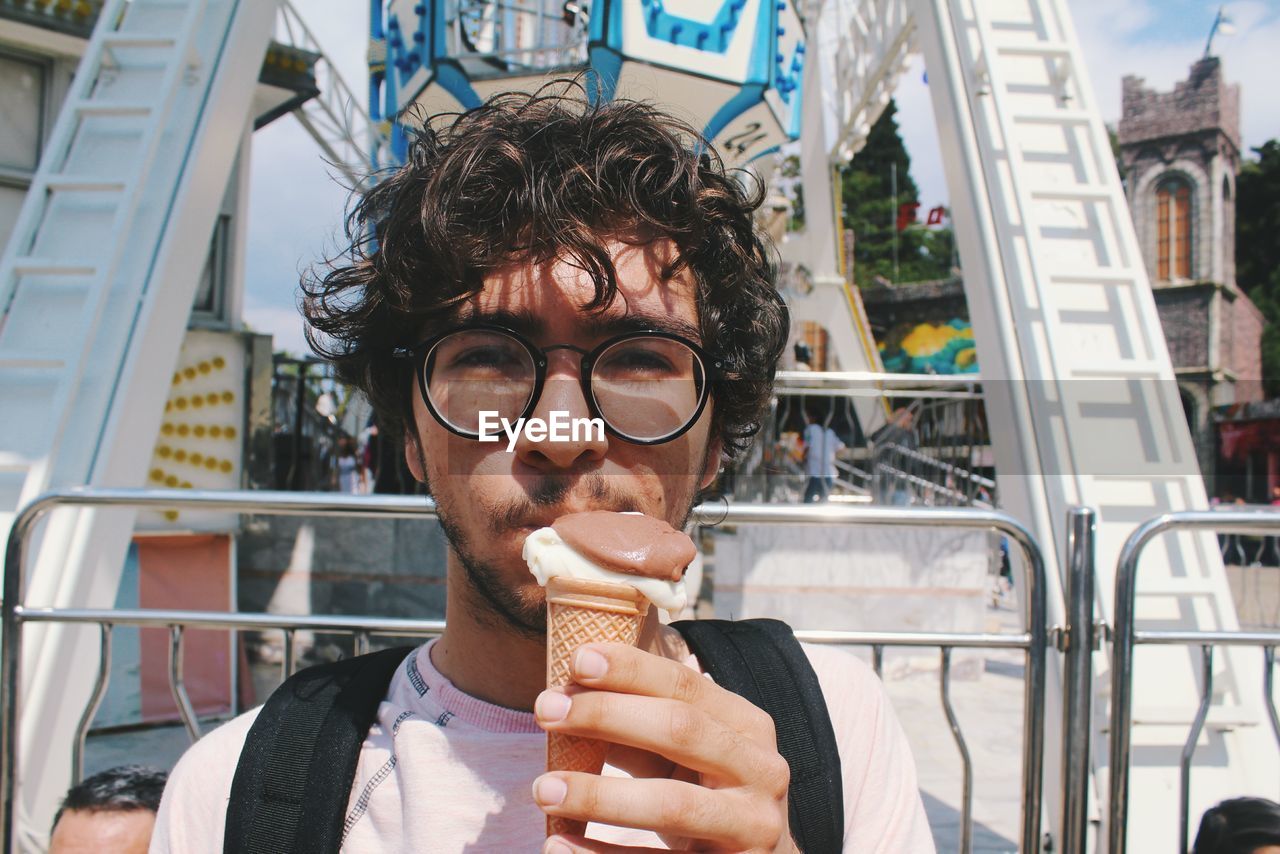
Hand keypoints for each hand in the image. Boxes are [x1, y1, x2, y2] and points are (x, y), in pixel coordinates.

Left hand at [532, 642, 797, 852]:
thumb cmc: (708, 796)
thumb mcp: (686, 755)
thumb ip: (640, 725)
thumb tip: (568, 694)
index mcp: (747, 726)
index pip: (686, 684)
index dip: (632, 670)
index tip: (576, 659)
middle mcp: (761, 770)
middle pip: (680, 730)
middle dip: (607, 715)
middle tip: (545, 709)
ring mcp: (754, 826)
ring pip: (673, 805)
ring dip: (600, 795)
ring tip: (543, 789)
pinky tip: (558, 844)